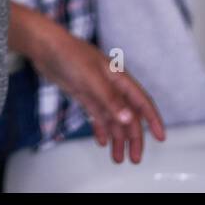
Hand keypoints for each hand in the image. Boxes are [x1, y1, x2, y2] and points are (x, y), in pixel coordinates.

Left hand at [23, 10, 165, 163]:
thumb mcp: (91, 77)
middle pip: (128, 115)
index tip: (162, 137)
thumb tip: (129, 119)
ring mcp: (97, 91)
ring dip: (117, 137)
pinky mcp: (84, 94)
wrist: (43, 46)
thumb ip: (110, 99)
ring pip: (113, 119)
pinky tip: (102, 141)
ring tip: (117, 158)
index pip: (141, 101)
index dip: (153, 119)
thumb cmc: (68, 54)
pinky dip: (101, 128)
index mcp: (118, 77)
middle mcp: (111, 85)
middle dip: (134, 137)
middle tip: (135, 158)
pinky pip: (97, 115)